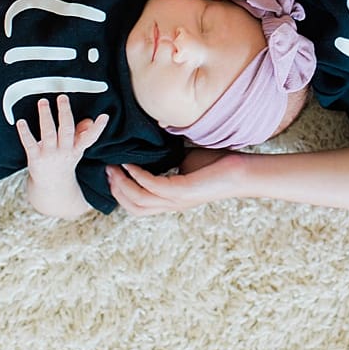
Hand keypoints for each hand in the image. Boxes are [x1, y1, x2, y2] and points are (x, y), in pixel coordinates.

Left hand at [17, 95, 107, 183]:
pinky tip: (21, 122)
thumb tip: (90, 120)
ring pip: (48, 134)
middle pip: (66, 131)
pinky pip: (30, 144)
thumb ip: (83, 133)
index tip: (104, 116)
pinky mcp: (35, 158)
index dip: (98, 128)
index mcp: (76, 148)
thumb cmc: (64, 160)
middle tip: (62, 98)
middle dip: (65, 113)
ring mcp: (49, 155)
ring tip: (43, 102)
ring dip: (46, 117)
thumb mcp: (76, 148)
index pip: (90, 138)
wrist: (52, 186)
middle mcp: (64, 151)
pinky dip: (25, 133)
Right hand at [105, 152, 243, 215]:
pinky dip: (138, 176)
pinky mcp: (183, 191)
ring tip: (112, 167)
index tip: (109, 172)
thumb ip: (167, 159)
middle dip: (115, 189)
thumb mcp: (185, 161)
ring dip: (122, 184)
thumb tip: (150, 143)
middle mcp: (172, 204)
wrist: (243, 172)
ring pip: (138, 201)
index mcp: (171, 200)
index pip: (137, 205)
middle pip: (133, 207)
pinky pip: (152, 187)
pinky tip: (131, 163)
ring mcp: (177, 200)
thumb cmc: (218, 166)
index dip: (120, 192)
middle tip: (105, 170)